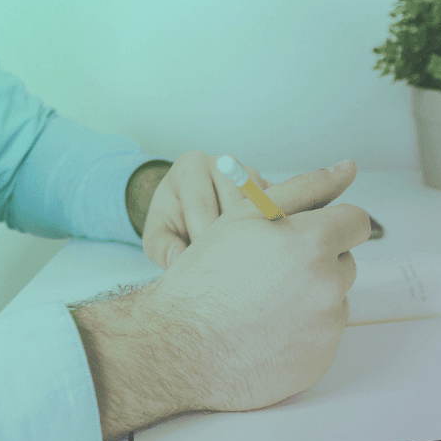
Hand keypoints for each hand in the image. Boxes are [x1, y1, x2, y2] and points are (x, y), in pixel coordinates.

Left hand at [136, 150, 355, 269]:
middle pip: (237, 209)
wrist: (190, 209)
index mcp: (190, 167)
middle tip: (228, 277)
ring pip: (264, 212)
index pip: (202, 208)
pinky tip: (268, 262)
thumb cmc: (172, 223)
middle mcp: (225, 163)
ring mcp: (253, 174)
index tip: (201, 274)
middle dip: (232, 246)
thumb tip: (176, 260)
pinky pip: (283, 214)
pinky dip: (276, 238)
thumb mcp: (157, 236)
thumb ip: (161, 247)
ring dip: (258, 243)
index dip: (203, 245)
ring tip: (248, 272)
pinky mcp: (276, 189)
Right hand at [146, 194, 369, 412]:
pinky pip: (323, 339)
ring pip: (334, 303)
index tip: (307, 238)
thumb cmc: (204, 281)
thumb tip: (347, 168)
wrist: (179, 348)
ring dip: (310, 301)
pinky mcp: (319, 362)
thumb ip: (302, 189)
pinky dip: (302, 336)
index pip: (356, 222)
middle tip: (270, 276)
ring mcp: (325, 329)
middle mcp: (326, 286)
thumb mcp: (243, 218)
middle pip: (345, 264)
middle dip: (317, 265)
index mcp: (312, 243)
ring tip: (263, 308)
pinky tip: (266, 335)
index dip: (330, 227)